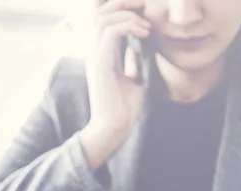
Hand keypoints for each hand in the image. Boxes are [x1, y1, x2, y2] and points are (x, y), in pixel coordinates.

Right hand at [80, 0, 151, 169]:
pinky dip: (129, 26)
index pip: (104, 19)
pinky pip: (110, 31)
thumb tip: (144, 49)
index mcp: (101, 53)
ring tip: (146, 25)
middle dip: (123, 3)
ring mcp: (95, 55)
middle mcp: (94, 51)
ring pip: (103, 17)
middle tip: (145, 6)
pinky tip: (144, 34)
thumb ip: (134, 60)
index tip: (144, 12)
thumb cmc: (124, 107)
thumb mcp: (134, 78)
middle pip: (100, 12)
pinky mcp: (100, 62)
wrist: (116, 127)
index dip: (122, 8)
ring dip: (127, 14)